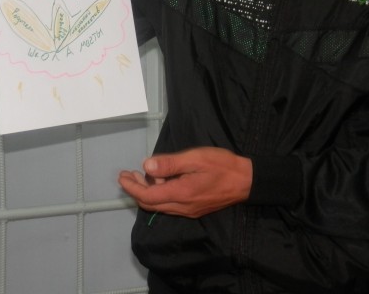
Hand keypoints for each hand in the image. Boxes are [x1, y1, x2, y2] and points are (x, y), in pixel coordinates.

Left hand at [118, 147, 252, 218]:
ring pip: (160, 206)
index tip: (122, 177)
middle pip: (150, 204)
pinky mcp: (195, 209)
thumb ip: (170, 164)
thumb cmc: (222, 166)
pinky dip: (160, 194)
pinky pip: (170, 205)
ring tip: (142, 174)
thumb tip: (146, 166)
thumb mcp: (195, 158)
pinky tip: (162, 180)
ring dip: (147, 192)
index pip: (147, 196)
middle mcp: (182, 207)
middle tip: (127, 175)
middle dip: (136, 190)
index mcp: (180, 193)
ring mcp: (189, 210)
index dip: (131, 187)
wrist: (246, 181)